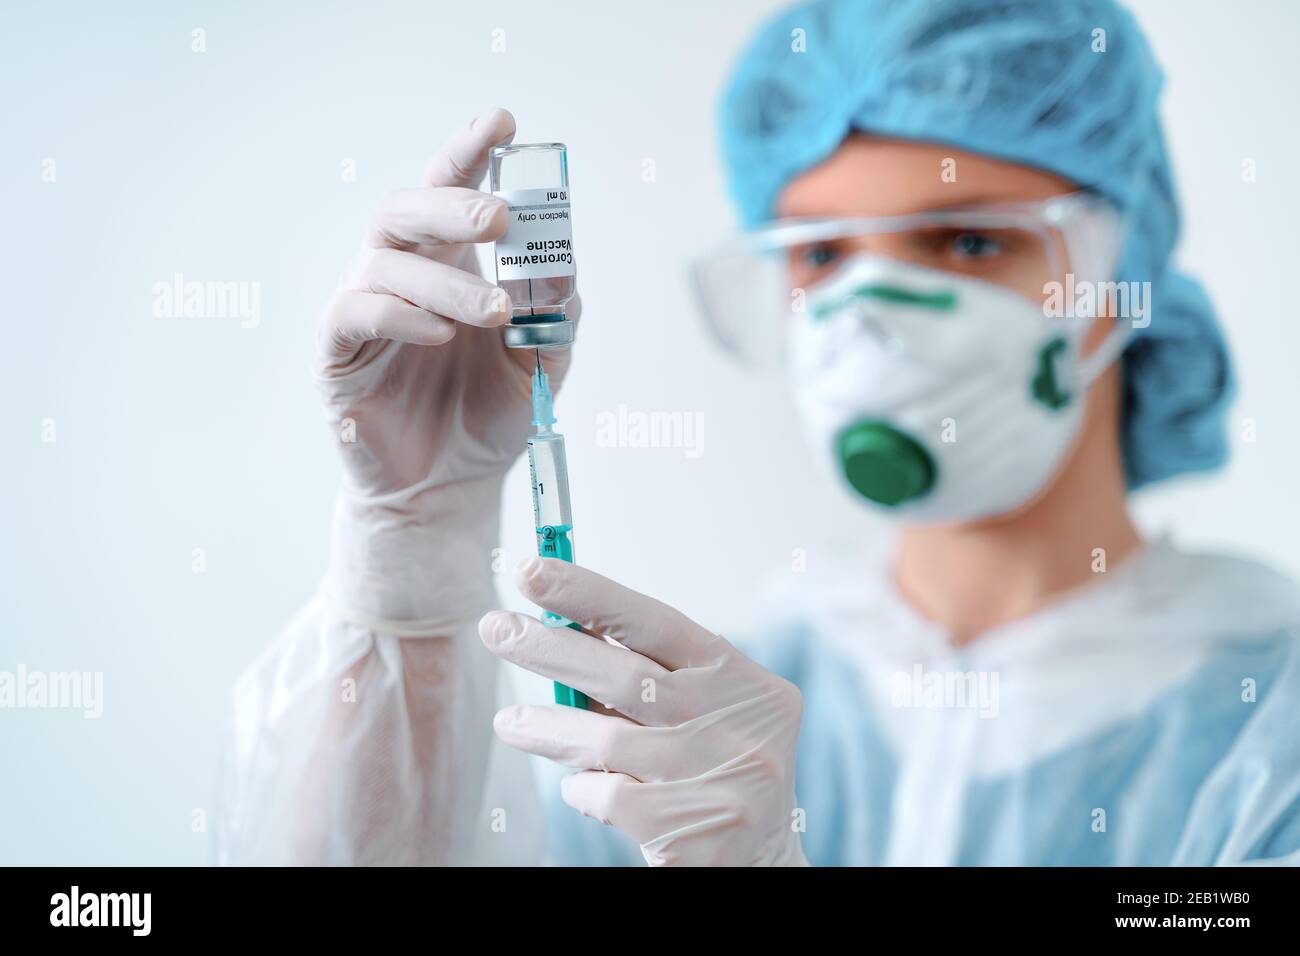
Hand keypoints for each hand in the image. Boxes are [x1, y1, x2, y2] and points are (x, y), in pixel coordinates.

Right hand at [315, 108, 576, 623]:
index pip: (452, 192)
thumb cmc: (487, 419)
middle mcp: (402, 274)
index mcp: (450, 265)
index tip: (503, 122)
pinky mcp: (338, 354)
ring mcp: (364, 308)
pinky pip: (356, 313)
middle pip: (408, 209)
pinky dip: (400, 316)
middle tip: (499, 218)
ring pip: (387, 262)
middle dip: (453, 203)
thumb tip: (564, 269)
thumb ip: (552, 318)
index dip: (470, 152)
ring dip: (446, 281)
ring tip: (494, 313)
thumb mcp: (538, 366)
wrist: (447, 491)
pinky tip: (439, 335)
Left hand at [479, 558, 807, 865]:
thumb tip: (559, 634)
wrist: (760, 863)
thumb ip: (650, 679)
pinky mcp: (691, 832)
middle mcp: (738, 724)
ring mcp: (718, 780)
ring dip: (547, 728)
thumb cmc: (715, 770)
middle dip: (550, 647)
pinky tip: (583, 788)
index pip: (656, 621)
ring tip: (510, 723)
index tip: (532, 570)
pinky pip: (608, 797)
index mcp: (742, 680)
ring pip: (605, 740)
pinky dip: (583, 789)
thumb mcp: (704, 711)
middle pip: (625, 674)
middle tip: (496, 628)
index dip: (589, 593)